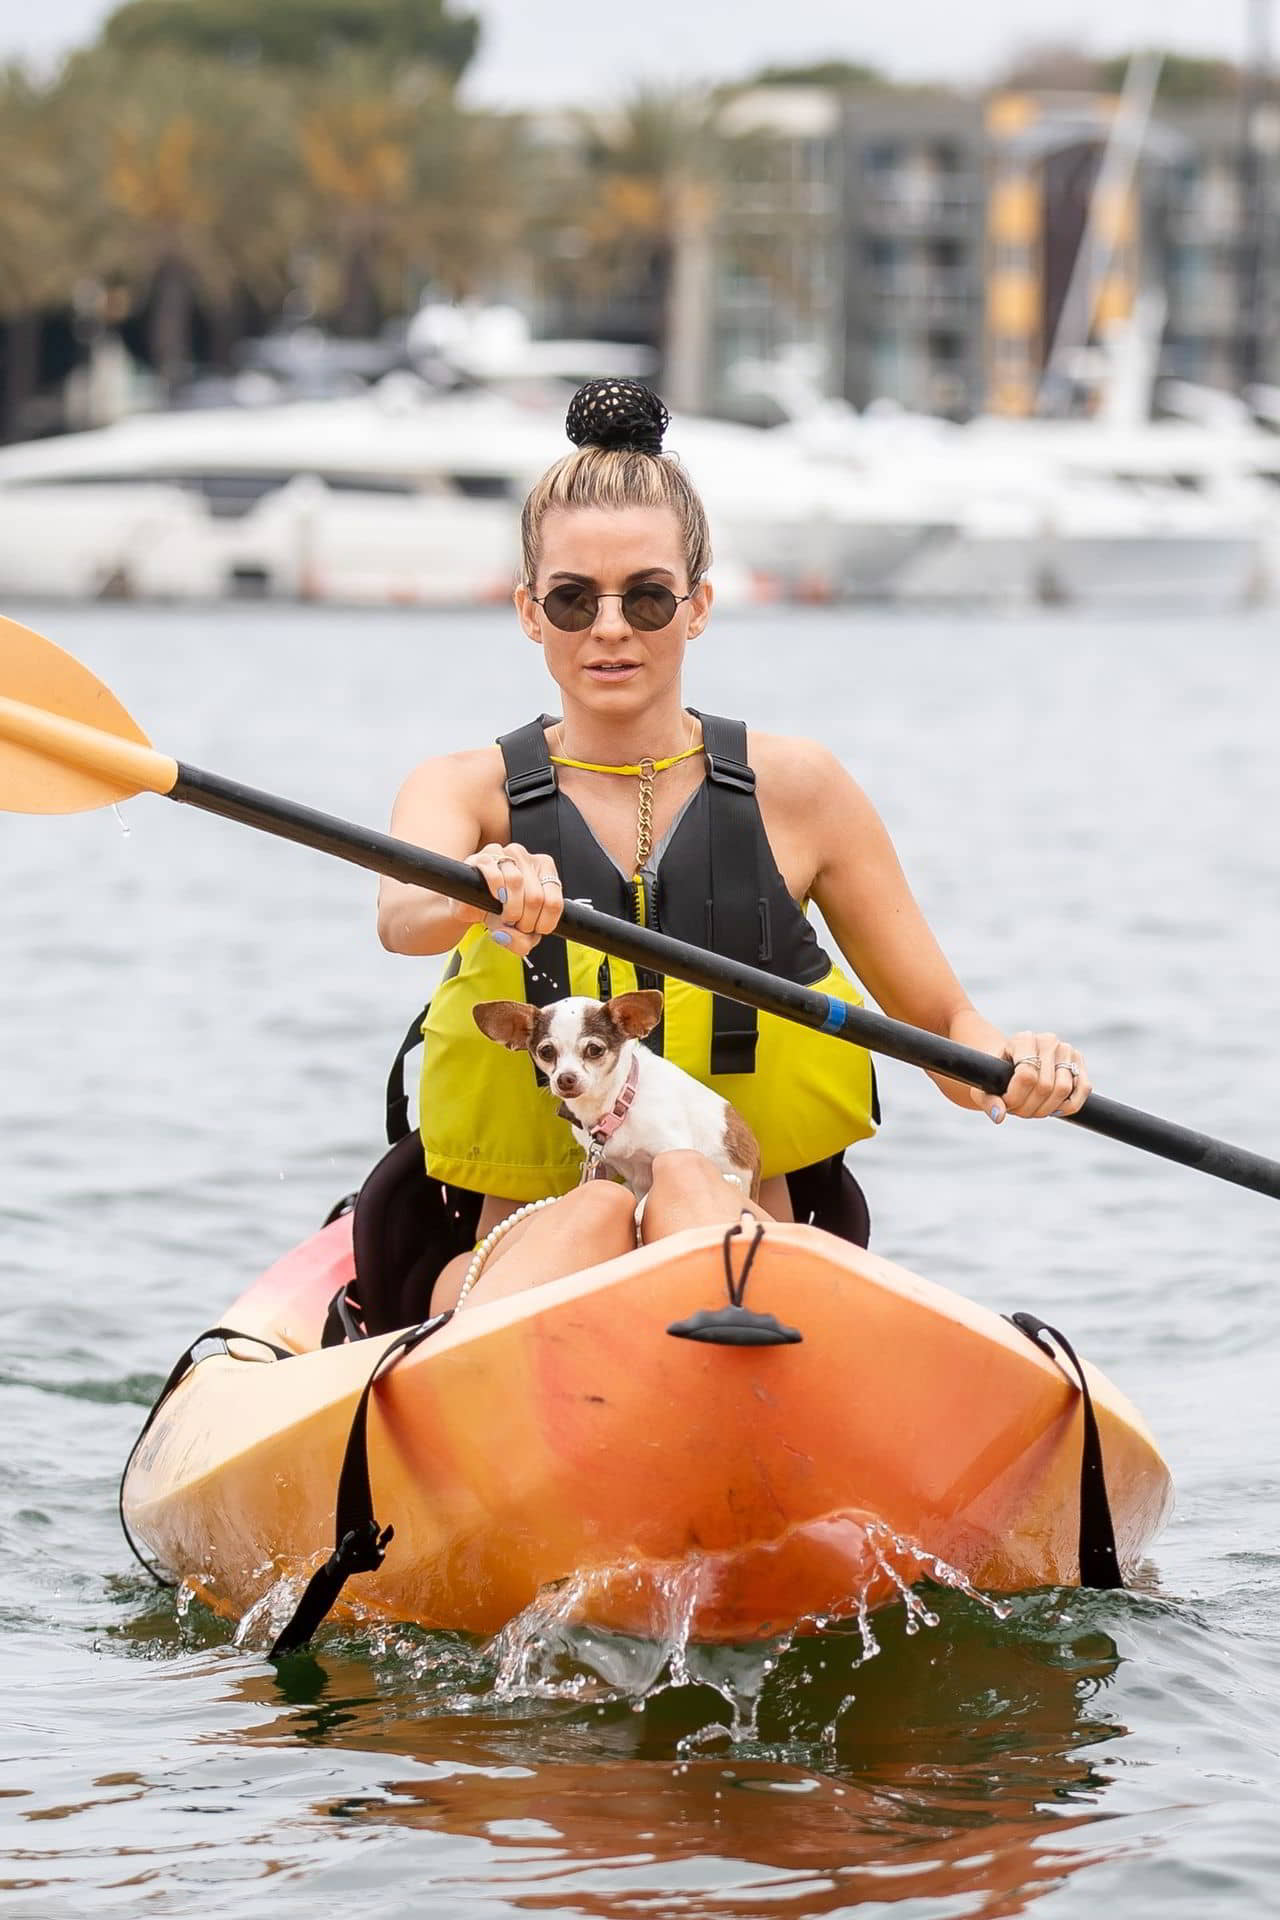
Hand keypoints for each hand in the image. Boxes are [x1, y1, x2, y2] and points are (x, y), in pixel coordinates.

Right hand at [454, 842, 564, 957]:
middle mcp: (526, 858)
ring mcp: (504, 854)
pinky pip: (495, 874)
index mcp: (543, 869)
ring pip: (517, 882)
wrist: (468, 906)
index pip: (555, 902)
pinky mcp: (482, 857)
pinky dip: (496, 891)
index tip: (532, 930)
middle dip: (524, 921)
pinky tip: (494, 899)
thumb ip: (523, 942)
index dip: (543, 924)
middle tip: (514, 925)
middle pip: (535, 897)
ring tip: (503, 916)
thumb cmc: (496, 912)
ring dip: (509, 909)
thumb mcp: (516, 932)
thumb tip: (519, 942)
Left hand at [970, 1030, 1091, 1123]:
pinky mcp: (1078, 1061)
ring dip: (1047, 1109)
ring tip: (1032, 1107)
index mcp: (1023, 1039)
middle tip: (1018, 1110)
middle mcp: (1047, 1040)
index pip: (1026, 1076)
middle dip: (1030, 1107)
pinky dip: (1071, 1104)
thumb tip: (999, 1116)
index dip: (1016, 1098)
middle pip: (1045, 1086)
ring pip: (1064, 1089)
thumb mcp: (985, 1087)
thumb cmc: (996, 1075)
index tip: (1006, 1104)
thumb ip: (989, 1101)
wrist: (1012, 1062)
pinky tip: (1055, 1109)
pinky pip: (1084, 1088)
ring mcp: (1065, 1049)